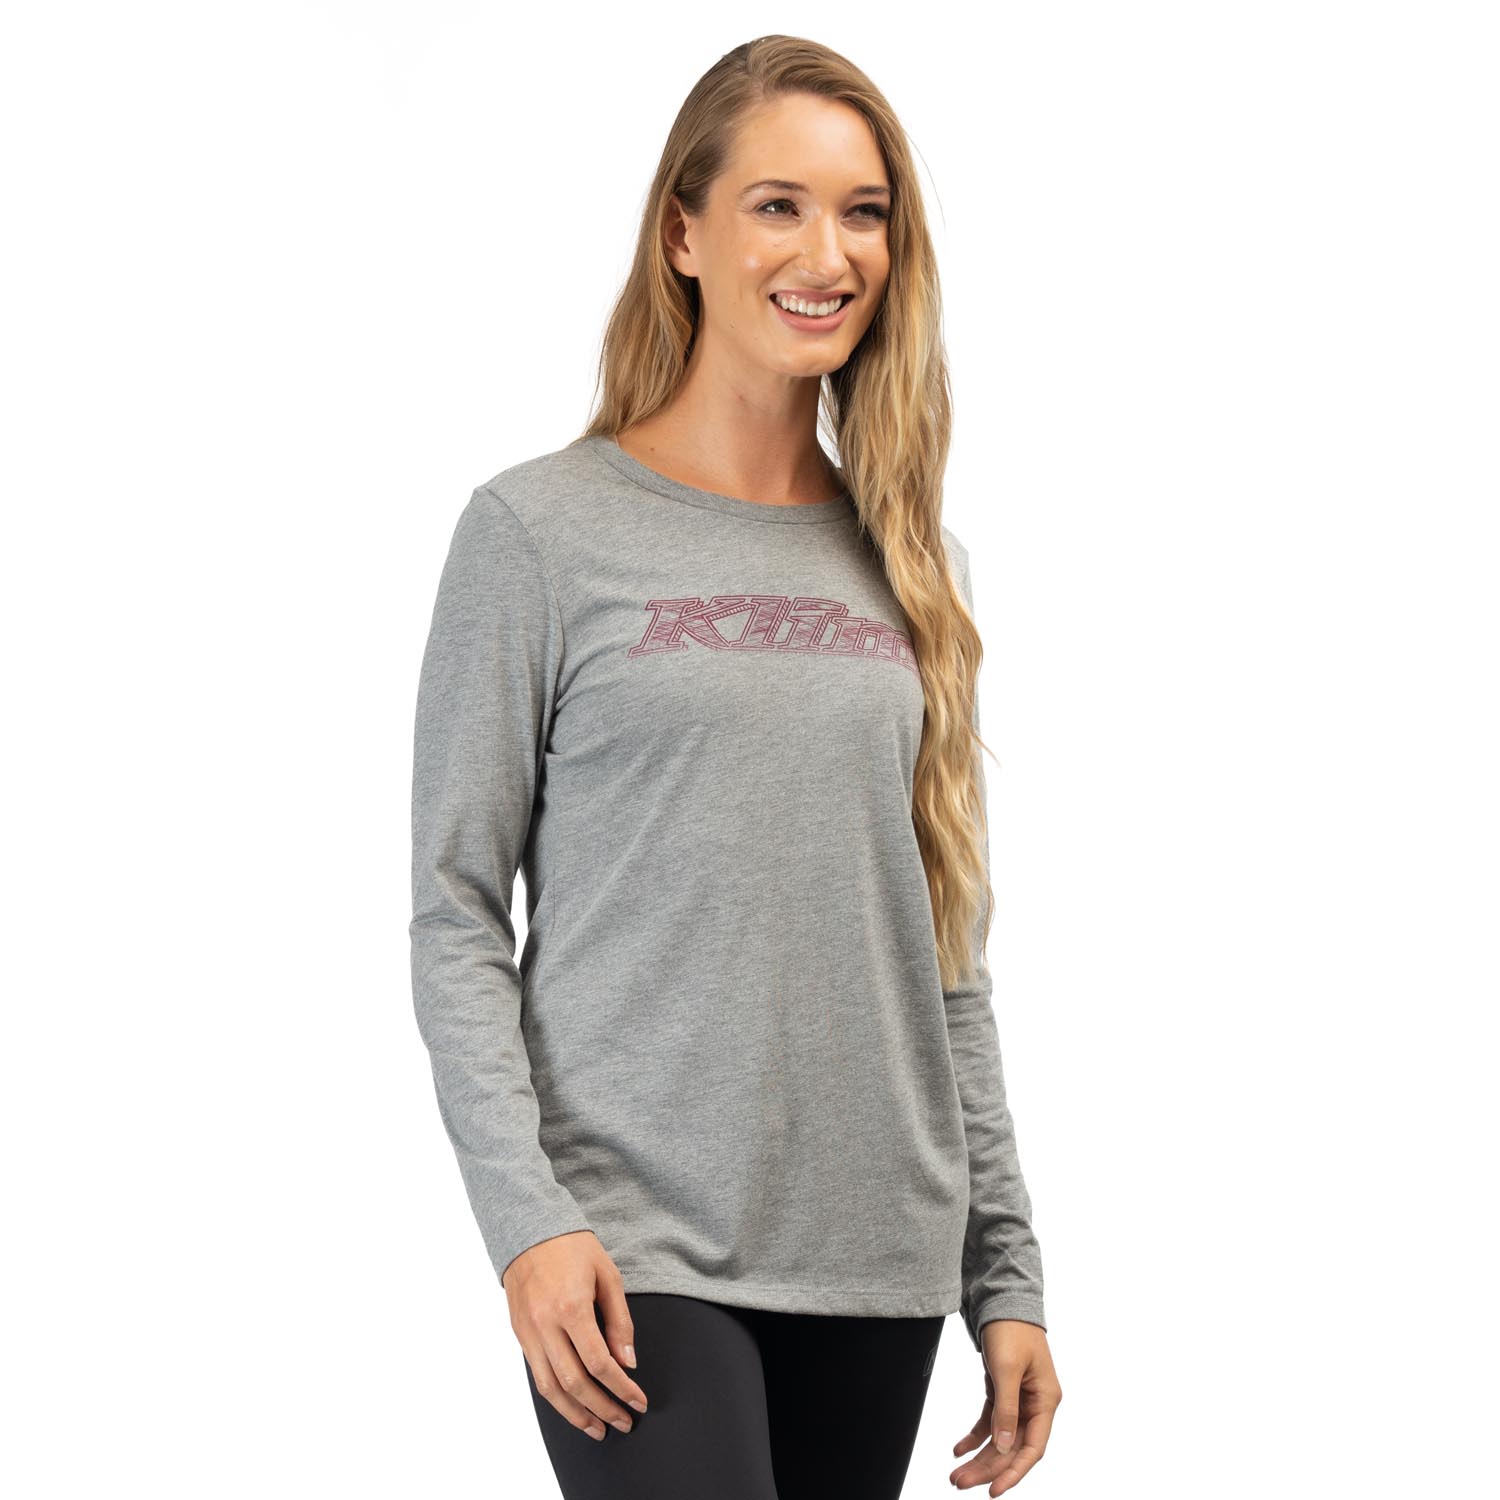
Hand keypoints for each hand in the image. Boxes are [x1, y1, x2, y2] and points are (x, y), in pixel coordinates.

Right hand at [502, 1230, 648, 1441]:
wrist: (529, 1229)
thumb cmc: (573, 1248)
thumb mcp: (607, 1274)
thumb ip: (620, 1321)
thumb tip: (629, 1363)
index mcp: (571, 1307)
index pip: (599, 1363)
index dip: (622, 1388)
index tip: (639, 1402)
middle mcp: (546, 1325)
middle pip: (575, 1383)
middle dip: (602, 1409)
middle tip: (624, 1423)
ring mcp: (529, 1332)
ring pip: (551, 1389)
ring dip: (576, 1415)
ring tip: (599, 1430)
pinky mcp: (519, 1335)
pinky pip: (537, 1376)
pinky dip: (556, 1399)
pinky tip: (573, 1409)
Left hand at [949, 1319, 1061, 1492]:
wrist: (1001, 1299)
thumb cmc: (1011, 1329)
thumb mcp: (1007, 1368)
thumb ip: (1006, 1409)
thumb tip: (1004, 1446)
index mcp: (1046, 1400)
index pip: (1033, 1448)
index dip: (1014, 1472)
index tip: (993, 1491)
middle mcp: (1035, 1404)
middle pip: (1012, 1448)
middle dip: (987, 1468)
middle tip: (958, 1483)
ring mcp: (1019, 1400)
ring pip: (1000, 1439)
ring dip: (979, 1457)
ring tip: (955, 1474)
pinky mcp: (1002, 1392)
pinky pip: (990, 1423)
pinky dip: (975, 1436)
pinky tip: (958, 1449)